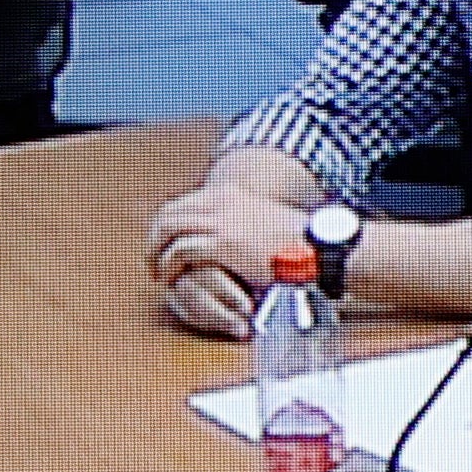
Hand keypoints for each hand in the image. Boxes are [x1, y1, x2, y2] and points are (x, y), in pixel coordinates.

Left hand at [144, 176, 310, 338]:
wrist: (318, 249)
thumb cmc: (300, 243)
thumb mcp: (263, 222)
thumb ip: (241, 224)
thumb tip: (231, 239)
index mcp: (228, 194)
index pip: (181, 204)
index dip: (166, 226)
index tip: (164, 245)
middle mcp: (219, 202)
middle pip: (169, 215)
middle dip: (155, 238)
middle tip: (154, 260)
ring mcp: (218, 222)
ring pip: (168, 231)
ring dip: (157, 252)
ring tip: (159, 272)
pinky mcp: (220, 245)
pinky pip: (180, 252)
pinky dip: (170, 265)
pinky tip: (171, 277)